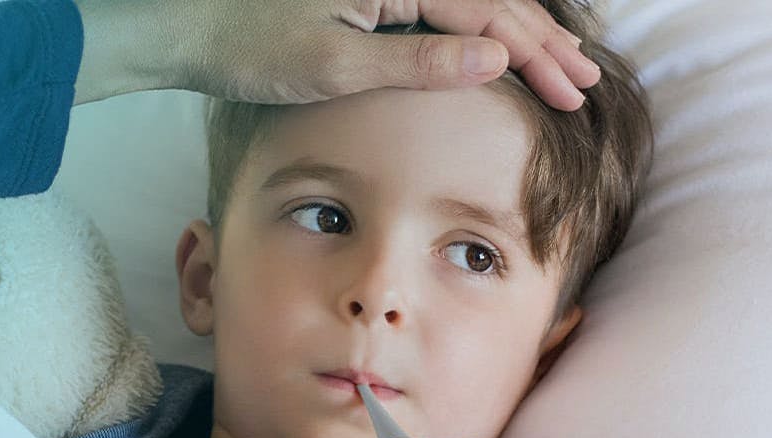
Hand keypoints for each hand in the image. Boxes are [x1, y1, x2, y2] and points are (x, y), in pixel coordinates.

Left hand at [76, 0, 598, 110]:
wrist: (187, 26)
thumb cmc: (249, 49)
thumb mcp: (336, 65)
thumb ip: (421, 60)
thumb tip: (498, 57)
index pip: (488, 11)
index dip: (536, 53)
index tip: (571, 93)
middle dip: (541, 38)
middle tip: (585, 82)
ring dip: (517, 27)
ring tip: (560, 61)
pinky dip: (478, 22)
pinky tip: (498, 45)